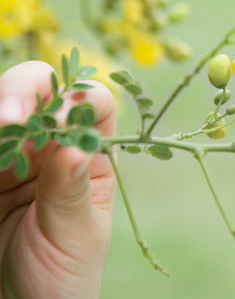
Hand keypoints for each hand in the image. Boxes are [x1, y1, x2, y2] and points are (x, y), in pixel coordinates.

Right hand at [0, 61, 115, 298]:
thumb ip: (69, 189)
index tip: (59, 120)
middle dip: (22, 92)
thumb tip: (76, 145)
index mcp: (88, 154)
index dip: (77, 98)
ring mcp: (7, 155)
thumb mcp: (75, 234)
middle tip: (8, 118)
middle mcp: (48, 145)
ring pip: (0, 108)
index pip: (92, 103)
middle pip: (38, 89)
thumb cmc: (62, 277)